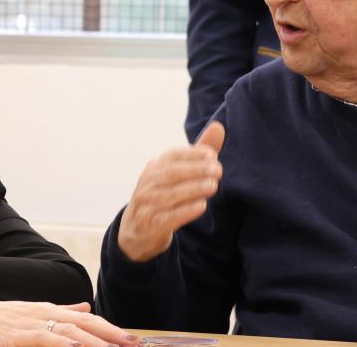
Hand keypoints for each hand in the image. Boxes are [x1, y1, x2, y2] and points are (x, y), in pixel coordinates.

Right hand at [0, 300, 139, 346]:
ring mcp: (28, 324)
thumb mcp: (28, 313)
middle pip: (86, 324)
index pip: (87, 319)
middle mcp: (42, 314)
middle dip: (113, 336)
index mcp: (47, 310)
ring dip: (95, 342)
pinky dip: (62, 343)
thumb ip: (59, 312)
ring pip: (69, 332)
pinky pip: (43, 340)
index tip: (132, 340)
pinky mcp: (13, 337)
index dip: (111, 329)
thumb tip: (86, 307)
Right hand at [118, 121, 224, 261]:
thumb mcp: (178, 173)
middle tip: (218, 171)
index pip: (172, 155)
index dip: (192, 153)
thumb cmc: (163, 194)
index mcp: (155, 167)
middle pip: (171, 174)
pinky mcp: (150, 225)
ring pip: (169, 195)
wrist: (137, 230)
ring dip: (192, 189)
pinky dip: (185, 211)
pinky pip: (167, 217)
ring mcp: (147, 204)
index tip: (212, 154)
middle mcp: (148, 183)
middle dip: (196, 170)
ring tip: (213, 186)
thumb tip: (218, 126)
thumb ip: (199, 152)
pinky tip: (201, 205)